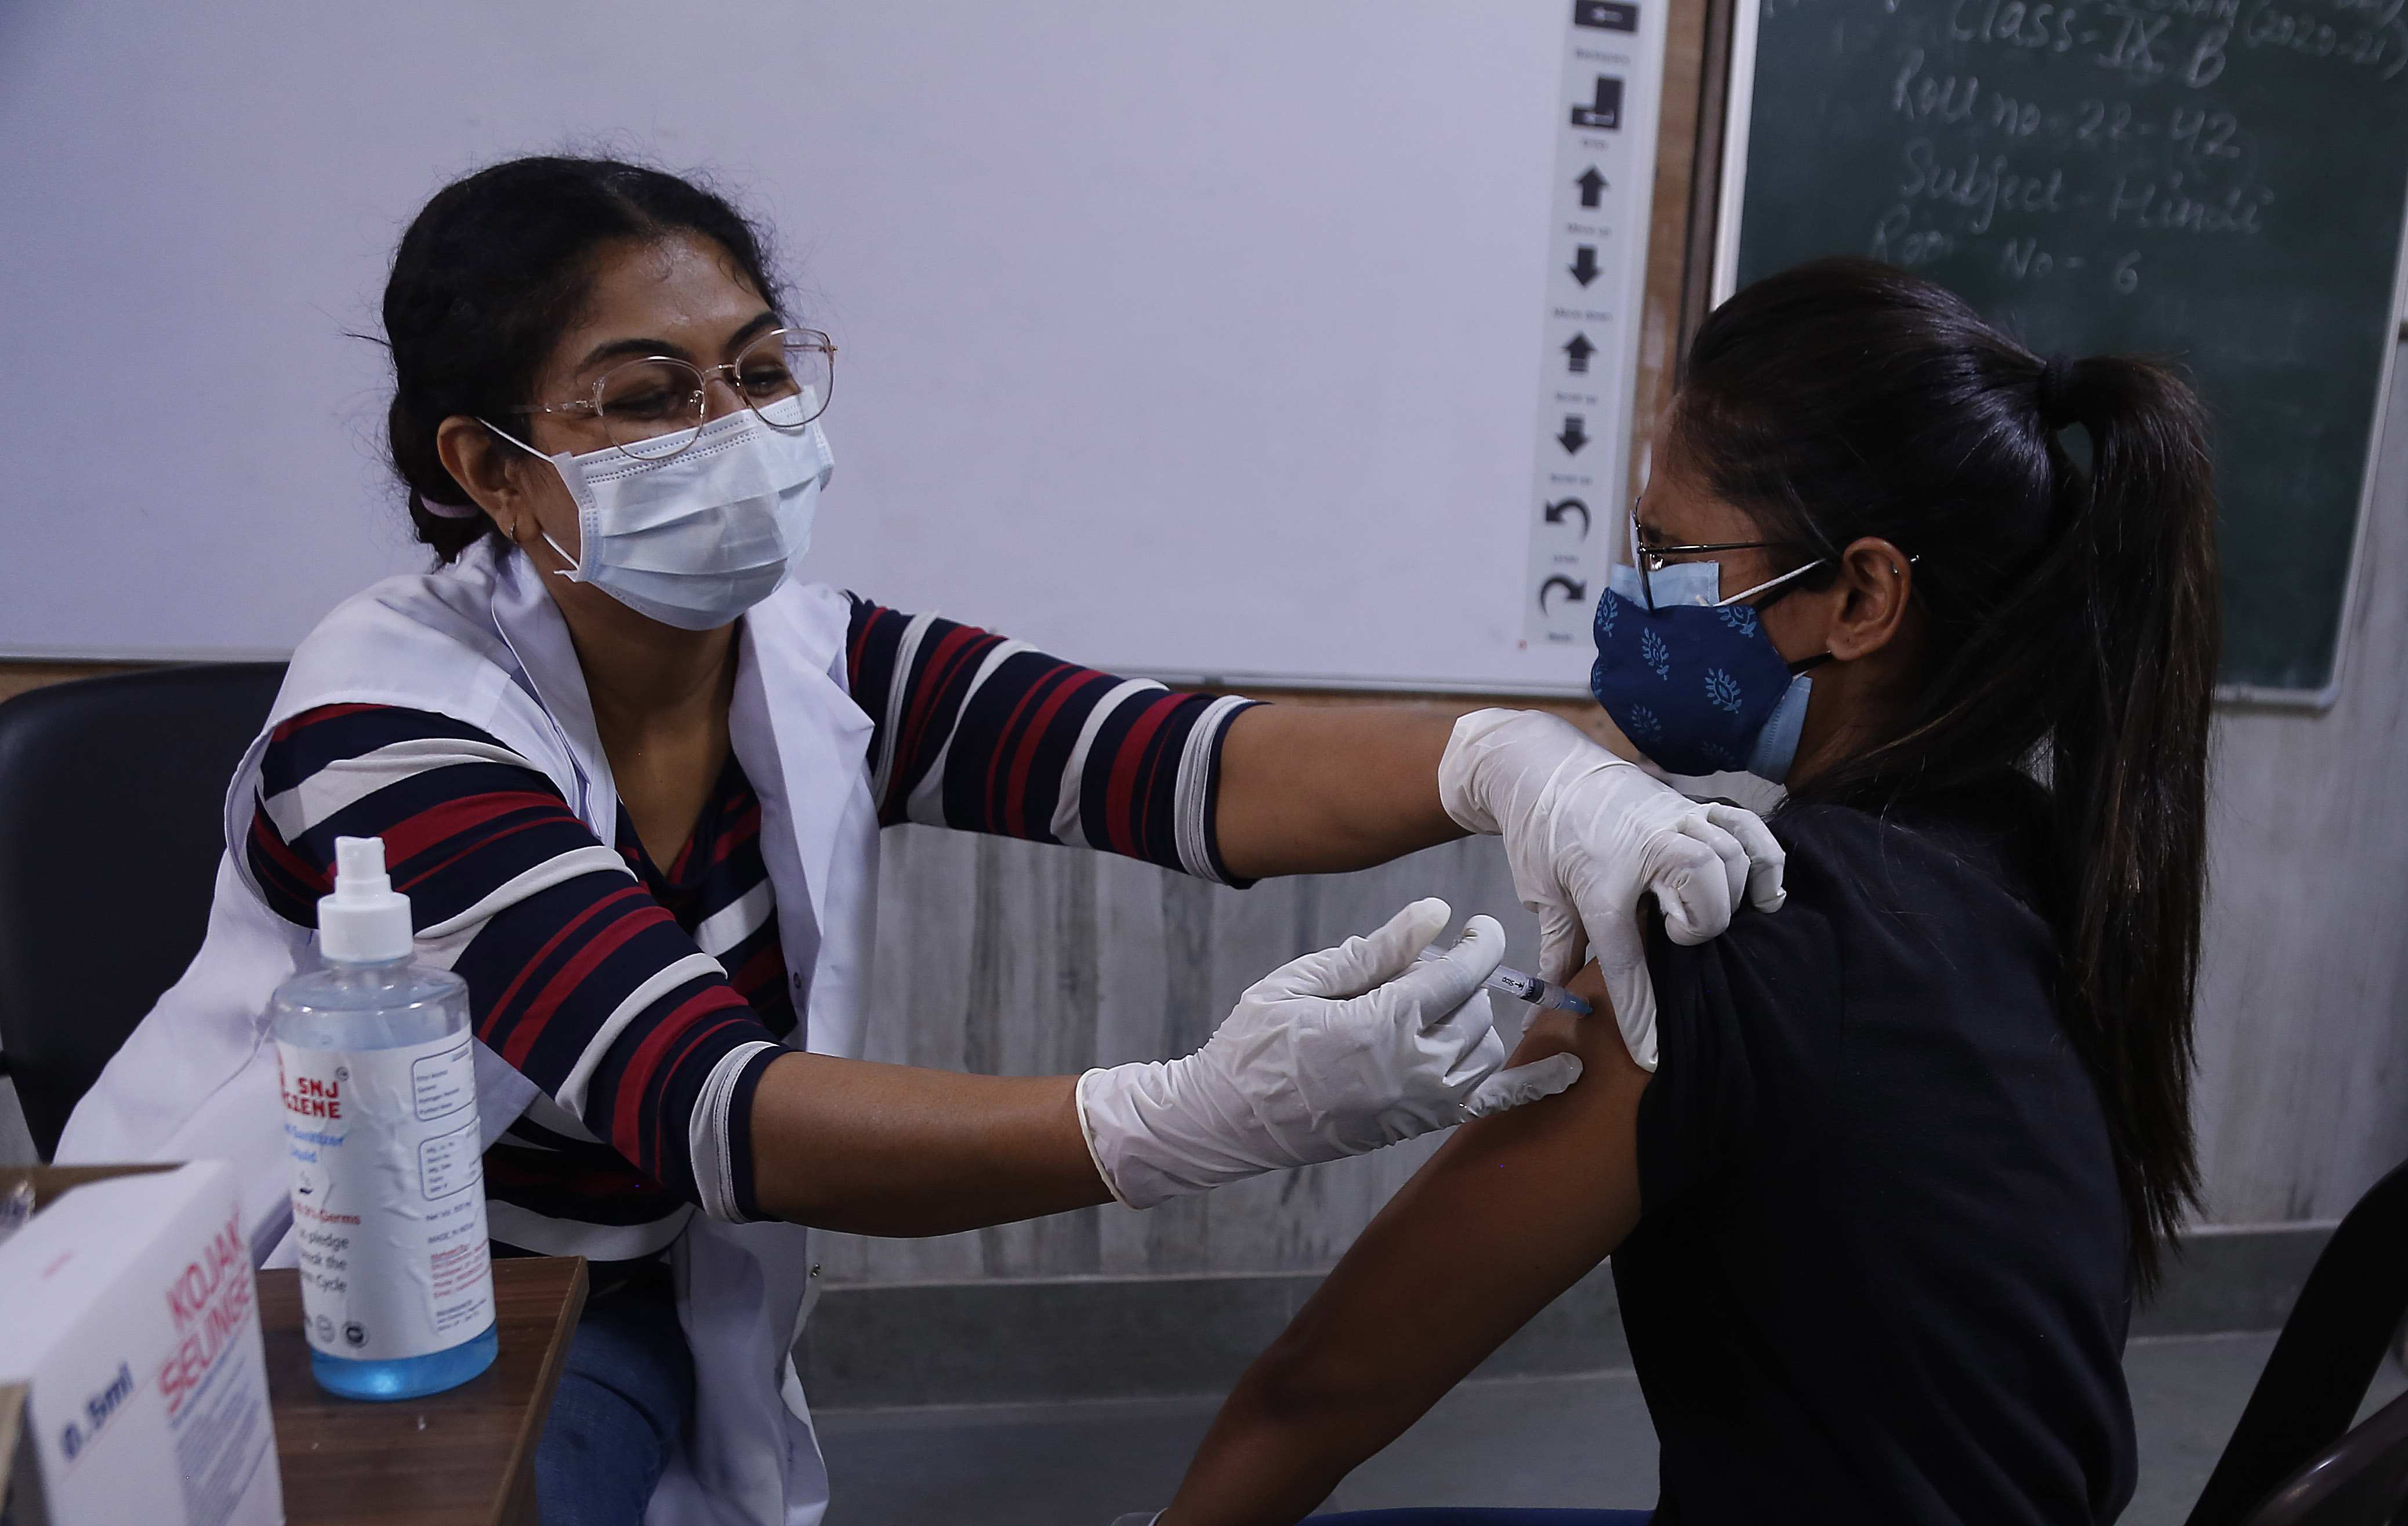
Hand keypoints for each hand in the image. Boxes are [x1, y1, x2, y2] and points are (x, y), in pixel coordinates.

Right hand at [1075, 900, 1584, 1208]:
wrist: (1227, 1121)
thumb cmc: (1253, 1044)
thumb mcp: (1302, 982)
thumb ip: (1375, 950)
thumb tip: (1437, 913)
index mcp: (1380, 1025)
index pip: (1459, 975)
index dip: (1479, 944)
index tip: (1481, 927)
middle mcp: (1410, 1070)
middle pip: (1474, 1010)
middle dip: (1460, 980)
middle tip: (1423, 968)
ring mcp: (1417, 1105)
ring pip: (1485, 1051)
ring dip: (1475, 1021)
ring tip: (1437, 1006)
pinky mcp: (1414, 1128)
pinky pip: (1487, 1102)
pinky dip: (1529, 1086)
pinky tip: (1567, 1069)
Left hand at [1437, 709, 1783, 1070]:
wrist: (1542, 765)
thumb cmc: (1540, 833)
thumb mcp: (1541, 894)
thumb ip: (1558, 947)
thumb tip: (1552, 1000)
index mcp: (1600, 882)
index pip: (1627, 960)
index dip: (1641, 1014)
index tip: (1653, 1056)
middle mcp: (1646, 848)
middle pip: (1702, 890)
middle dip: (1700, 926)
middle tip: (1676, 935)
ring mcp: (1676, 820)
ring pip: (1728, 857)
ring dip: (1728, 894)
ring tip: (1706, 914)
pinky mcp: (1693, 804)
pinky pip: (1747, 827)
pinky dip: (1765, 858)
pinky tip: (1764, 894)